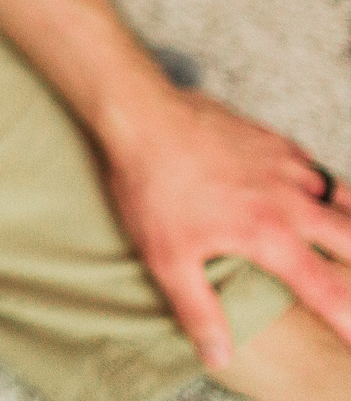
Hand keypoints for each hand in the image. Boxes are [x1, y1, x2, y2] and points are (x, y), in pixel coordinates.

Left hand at [101, 85, 350, 368]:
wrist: (141, 115)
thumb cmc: (150, 186)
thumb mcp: (166, 259)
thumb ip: (198, 310)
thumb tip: (220, 356)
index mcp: (270, 236)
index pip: (328, 290)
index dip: (348, 320)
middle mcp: (290, 201)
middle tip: (347, 282)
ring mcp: (284, 165)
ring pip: (338, 197)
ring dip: (345, 220)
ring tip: (341, 238)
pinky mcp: (270, 139)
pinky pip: (311, 166)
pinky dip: (320, 185)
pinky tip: (308, 191)